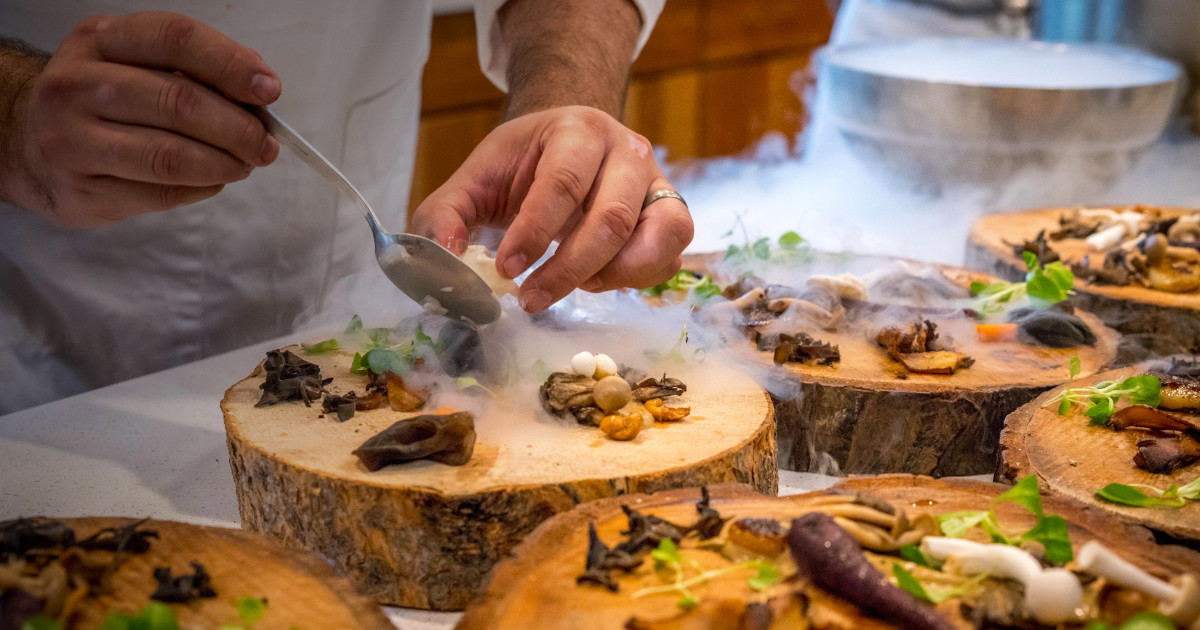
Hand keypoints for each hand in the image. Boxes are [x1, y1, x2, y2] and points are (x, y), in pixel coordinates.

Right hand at [6, 12, 279, 226]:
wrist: (29, 144)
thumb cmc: (104, 100)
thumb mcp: (137, 64)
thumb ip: (194, 70)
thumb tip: (260, 88)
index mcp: (100, 40)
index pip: (175, 39)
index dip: (230, 65)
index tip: (270, 91)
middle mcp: (76, 85)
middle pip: (179, 103)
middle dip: (238, 128)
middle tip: (266, 144)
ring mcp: (72, 140)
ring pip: (171, 156)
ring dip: (224, 164)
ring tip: (245, 164)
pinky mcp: (81, 191)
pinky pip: (161, 193)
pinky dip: (202, 189)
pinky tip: (212, 181)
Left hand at [411, 106, 692, 312]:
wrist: (570, 143)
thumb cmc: (523, 164)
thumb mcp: (475, 179)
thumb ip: (446, 216)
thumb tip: (444, 260)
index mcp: (577, 130)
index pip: (562, 183)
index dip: (534, 232)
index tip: (506, 270)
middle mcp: (628, 151)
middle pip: (611, 218)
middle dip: (568, 269)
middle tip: (530, 299)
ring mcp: (658, 183)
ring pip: (657, 237)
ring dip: (611, 276)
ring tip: (573, 288)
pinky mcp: (671, 216)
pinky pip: (669, 258)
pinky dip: (636, 280)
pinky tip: (596, 280)